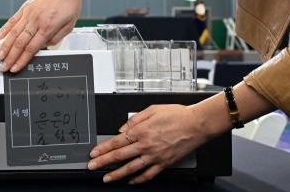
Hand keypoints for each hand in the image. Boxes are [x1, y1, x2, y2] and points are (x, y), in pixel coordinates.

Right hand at [0, 0, 84, 72]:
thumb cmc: (70, 3)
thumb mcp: (69, 25)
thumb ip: (56, 38)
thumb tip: (44, 47)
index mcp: (48, 27)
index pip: (31, 48)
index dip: (22, 60)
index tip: (15, 68)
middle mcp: (36, 20)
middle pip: (20, 43)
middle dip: (10, 57)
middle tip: (4, 67)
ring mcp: (29, 13)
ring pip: (14, 33)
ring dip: (5, 46)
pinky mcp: (25, 6)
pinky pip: (13, 20)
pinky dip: (5, 29)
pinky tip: (0, 37)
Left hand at [87, 104, 209, 183]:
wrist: (197, 124)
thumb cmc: (177, 115)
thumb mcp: (152, 109)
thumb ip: (134, 119)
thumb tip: (122, 128)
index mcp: (141, 131)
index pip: (116, 142)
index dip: (103, 149)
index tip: (94, 153)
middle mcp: (146, 145)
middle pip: (120, 156)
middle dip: (103, 162)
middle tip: (92, 166)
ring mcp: (155, 156)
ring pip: (131, 168)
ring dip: (116, 174)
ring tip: (106, 178)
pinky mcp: (164, 163)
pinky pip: (148, 174)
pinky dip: (138, 179)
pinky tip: (130, 181)